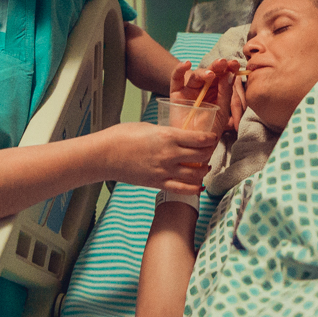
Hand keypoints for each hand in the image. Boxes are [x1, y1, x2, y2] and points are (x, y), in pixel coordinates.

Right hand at [99, 121, 216, 193]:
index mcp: (168, 136)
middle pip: (202, 156)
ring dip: (204, 170)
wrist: (104, 155)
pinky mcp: (158, 183)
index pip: (201, 138)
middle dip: (209, 152)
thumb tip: (178, 136)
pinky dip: (195, 189)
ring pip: (197, 174)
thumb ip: (166, 133)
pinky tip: (198, 185)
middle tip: (209, 150)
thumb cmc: (122, 136)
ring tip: (204, 166)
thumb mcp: (149, 126)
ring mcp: (164, 171)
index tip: (212, 137)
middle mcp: (170, 154)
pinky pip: (183, 190)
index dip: (211, 138)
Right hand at [170, 59, 239, 134]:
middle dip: (218, 67)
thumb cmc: (210, 130)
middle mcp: (203, 89)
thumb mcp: (222, 111)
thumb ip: (225, 93)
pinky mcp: (176, 94)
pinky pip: (176, 79)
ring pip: (196, 75)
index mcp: (217, 92)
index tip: (235, 65)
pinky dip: (179, 69)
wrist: (195, 147)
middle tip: (224, 63)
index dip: (228, 69)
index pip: (223, 76)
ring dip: (204, 71)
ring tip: (211, 74)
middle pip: (210, 73)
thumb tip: (230, 74)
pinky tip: (186, 64)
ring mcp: (189, 91)